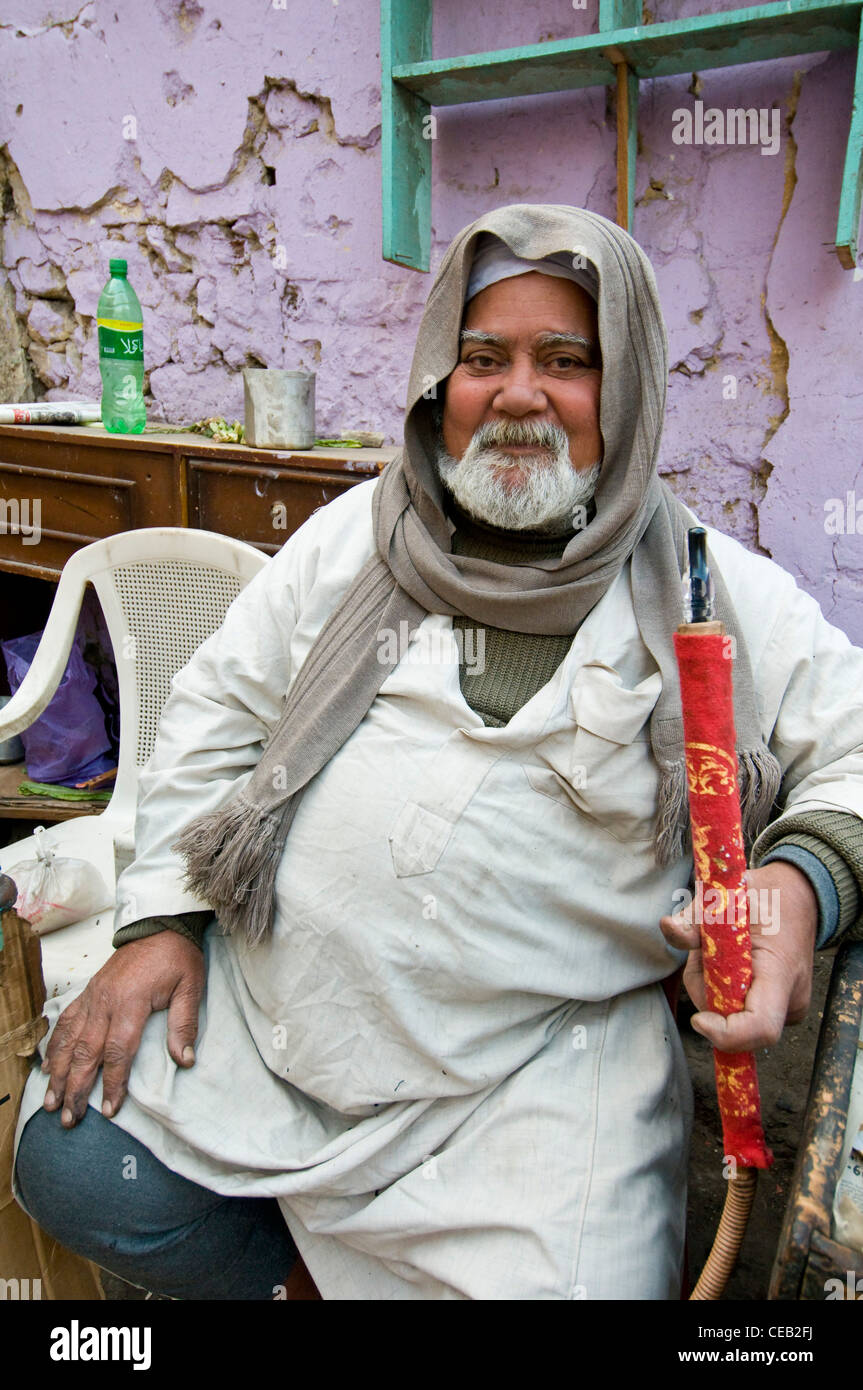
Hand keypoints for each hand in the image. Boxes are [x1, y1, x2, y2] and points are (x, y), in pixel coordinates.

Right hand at [42, 931, 204, 1127]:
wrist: (160, 924)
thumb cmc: (178, 956)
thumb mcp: (191, 986)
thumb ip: (185, 1024)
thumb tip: (185, 1060)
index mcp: (131, 1002)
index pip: (117, 1051)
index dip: (112, 1083)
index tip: (109, 1109)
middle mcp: (105, 1001)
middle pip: (85, 1052)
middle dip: (76, 1088)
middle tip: (70, 1118)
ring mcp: (93, 996)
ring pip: (69, 1040)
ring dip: (59, 1073)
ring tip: (51, 1101)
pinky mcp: (89, 991)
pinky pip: (66, 1021)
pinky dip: (54, 1045)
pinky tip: (47, 1066)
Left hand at [659, 861, 817, 1051]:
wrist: (798, 899)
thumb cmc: (766, 899)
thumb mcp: (727, 901)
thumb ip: (694, 919)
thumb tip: (668, 927)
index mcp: (781, 973)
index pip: (759, 1027)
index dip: (724, 1033)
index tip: (698, 1020)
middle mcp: (792, 999)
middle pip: (735, 1023)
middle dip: (708, 992)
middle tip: (706, 954)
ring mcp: (790, 1008)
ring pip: (734, 1018)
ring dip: (713, 990)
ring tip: (721, 954)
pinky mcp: (783, 1011)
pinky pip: (743, 1013)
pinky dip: (726, 993)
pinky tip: (733, 966)